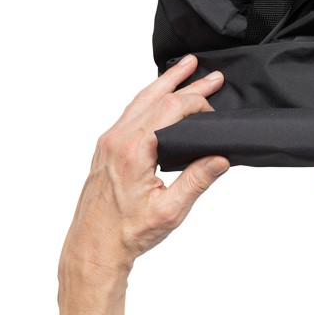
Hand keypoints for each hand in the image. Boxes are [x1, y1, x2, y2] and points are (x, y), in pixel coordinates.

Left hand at [59, 54, 228, 291]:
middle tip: (212, 75)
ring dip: (165, 83)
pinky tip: (159, 95)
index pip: (171, 109)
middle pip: (156, 97)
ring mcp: (109, 141)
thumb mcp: (169, 211)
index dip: (197, 104)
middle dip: (186, 83)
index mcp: (133, 151)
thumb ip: (197, 181)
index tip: (215, 112)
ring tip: (186, 68)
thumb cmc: (126, 233)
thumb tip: (220, 158)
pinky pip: (130, 112)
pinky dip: (149, 98)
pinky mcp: (106, 148)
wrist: (93, 246)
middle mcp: (117, 139)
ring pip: (140, 100)